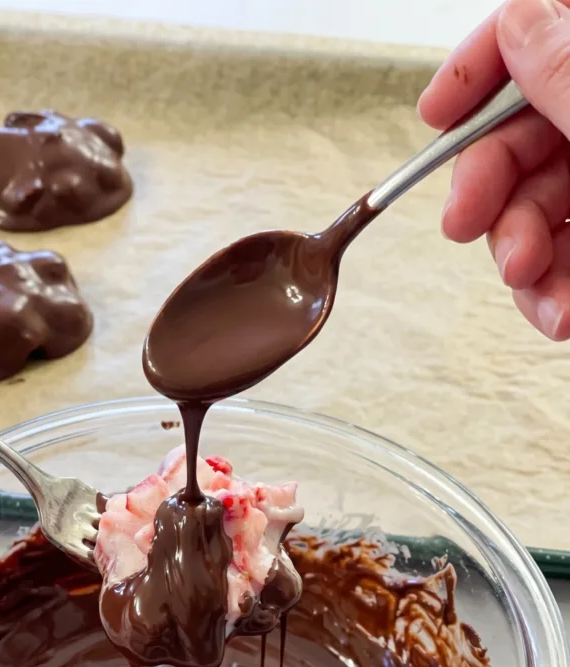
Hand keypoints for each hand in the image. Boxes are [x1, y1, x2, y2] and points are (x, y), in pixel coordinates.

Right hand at [418, 0, 569, 339]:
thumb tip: (518, 26)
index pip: (541, 30)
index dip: (482, 64)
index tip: (434, 110)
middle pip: (528, 132)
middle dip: (490, 187)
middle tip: (464, 222)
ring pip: (541, 206)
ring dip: (521, 253)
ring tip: (529, 282)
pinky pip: (566, 258)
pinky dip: (554, 290)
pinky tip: (558, 314)